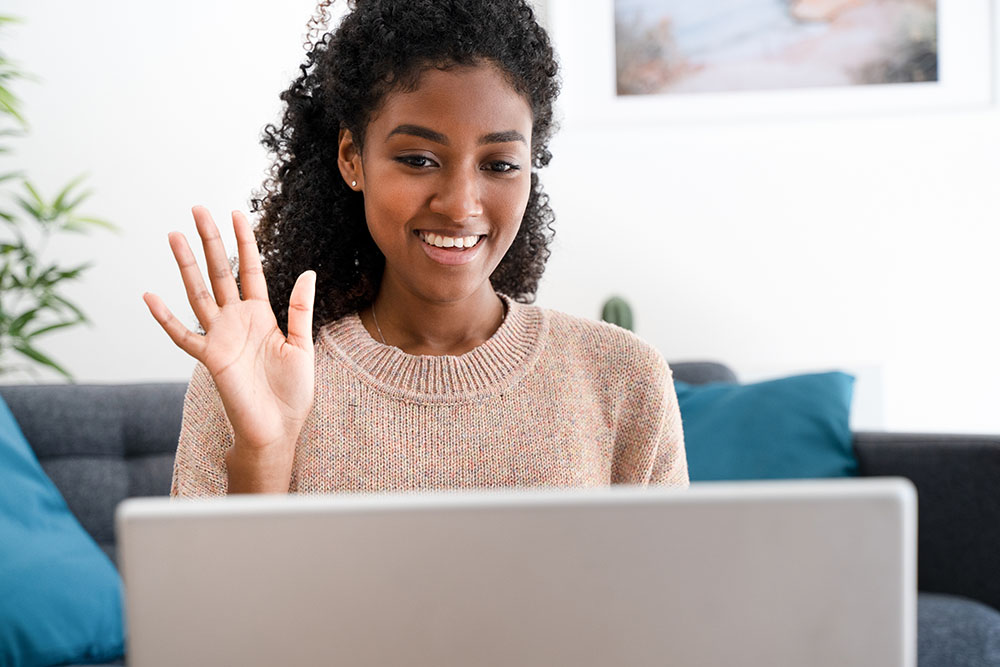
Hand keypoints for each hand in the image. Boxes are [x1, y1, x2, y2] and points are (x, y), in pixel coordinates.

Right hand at [143, 206, 315, 462]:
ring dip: (186, 265)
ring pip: (199, 293)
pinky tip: (151, 296)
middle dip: (210, 241)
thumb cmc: (293, 392)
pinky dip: (166, 318)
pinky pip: (183, 336)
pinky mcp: (210, 359)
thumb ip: (301, 310)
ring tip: (174, 235)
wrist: (278, 428)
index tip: (237, 213)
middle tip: (197, 209)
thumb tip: (307, 272)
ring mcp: (220, 337)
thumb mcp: (303, 346)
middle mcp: (237, 321)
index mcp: (262, 315)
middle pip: (220, 272)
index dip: (244, 242)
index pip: (250, 270)